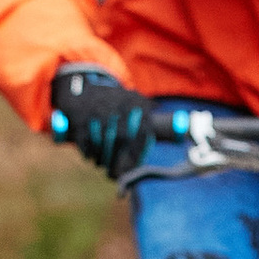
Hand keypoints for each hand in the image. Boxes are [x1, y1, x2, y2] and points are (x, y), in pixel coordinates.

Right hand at [49, 67, 155, 181]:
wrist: (85, 83)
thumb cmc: (116, 104)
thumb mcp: (135, 104)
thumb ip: (157, 121)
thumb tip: (179, 137)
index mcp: (136, 103)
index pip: (142, 133)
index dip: (138, 154)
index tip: (134, 169)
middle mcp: (118, 103)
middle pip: (120, 140)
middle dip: (119, 162)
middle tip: (117, 175)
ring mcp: (97, 108)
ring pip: (101, 142)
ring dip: (102, 159)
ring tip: (103, 166)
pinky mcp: (79, 114)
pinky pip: (85, 140)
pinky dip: (88, 153)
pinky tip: (91, 158)